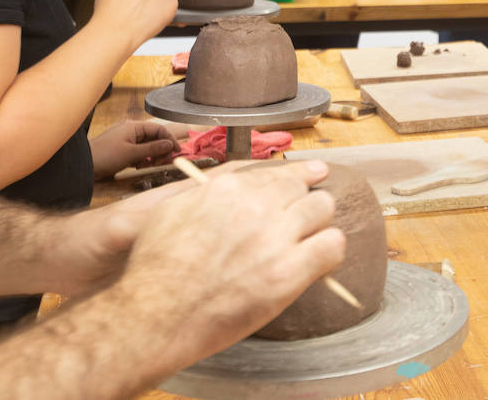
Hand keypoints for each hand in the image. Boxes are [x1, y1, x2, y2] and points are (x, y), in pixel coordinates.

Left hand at [89, 120, 178, 180]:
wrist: (82, 166)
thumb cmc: (105, 156)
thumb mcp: (132, 154)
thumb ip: (153, 149)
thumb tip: (170, 144)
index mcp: (133, 127)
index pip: (158, 129)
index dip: (170, 140)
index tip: (177, 151)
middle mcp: (130, 131)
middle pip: (153, 138)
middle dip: (161, 150)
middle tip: (164, 162)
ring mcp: (125, 141)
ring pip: (146, 146)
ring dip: (152, 156)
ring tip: (153, 165)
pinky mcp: (121, 151)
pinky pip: (138, 152)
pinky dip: (143, 159)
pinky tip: (141, 166)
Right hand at [109, 160, 345, 365]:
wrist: (155, 315)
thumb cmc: (155, 271)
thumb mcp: (174, 212)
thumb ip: (209, 196)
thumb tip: (233, 193)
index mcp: (229, 188)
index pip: (278, 173)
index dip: (297, 177)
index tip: (313, 175)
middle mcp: (256, 205)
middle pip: (303, 189)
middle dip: (302, 203)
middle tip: (297, 224)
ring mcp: (275, 237)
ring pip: (323, 209)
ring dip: (317, 223)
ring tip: (308, 242)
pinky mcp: (288, 272)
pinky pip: (332, 246)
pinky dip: (329, 251)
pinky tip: (318, 261)